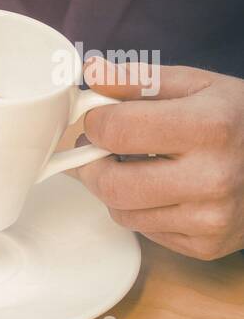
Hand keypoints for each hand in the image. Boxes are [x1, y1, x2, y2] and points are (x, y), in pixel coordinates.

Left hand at [70, 58, 243, 259]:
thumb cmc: (236, 119)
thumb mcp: (195, 85)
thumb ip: (138, 80)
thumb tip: (93, 72)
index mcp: (208, 127)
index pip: (118, 130)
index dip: (95, 121)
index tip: (97, 116)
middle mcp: (212, 178)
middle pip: (113, 184)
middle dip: (90, 164)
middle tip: (94, 148)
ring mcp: (211, 219)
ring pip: (123, 213)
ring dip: (113, 188)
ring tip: (131, 165)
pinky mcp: (206, 246)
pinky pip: (146, 231)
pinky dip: (139, 210)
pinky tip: (159, 189)